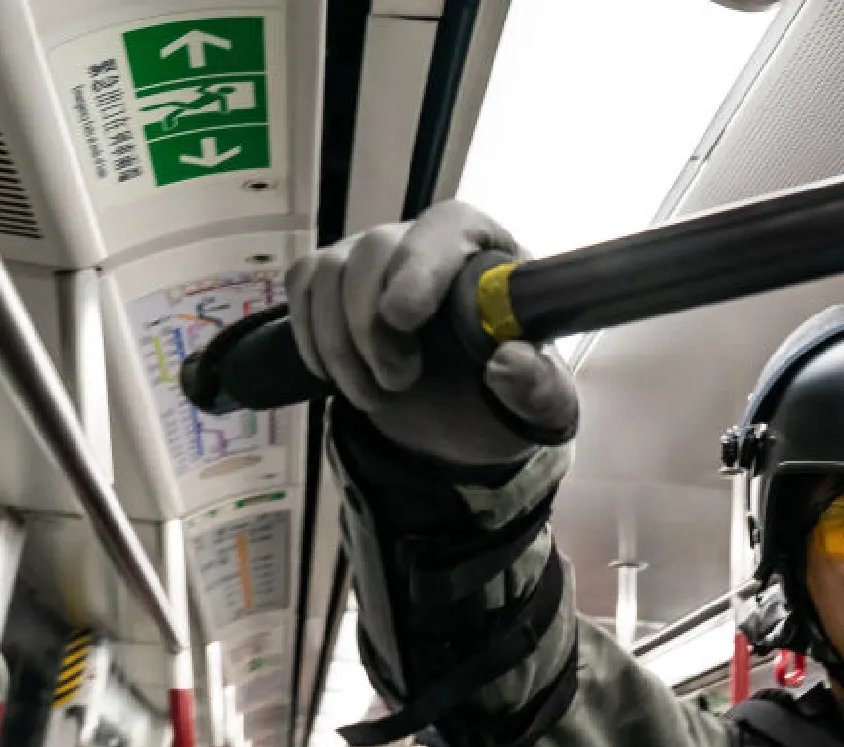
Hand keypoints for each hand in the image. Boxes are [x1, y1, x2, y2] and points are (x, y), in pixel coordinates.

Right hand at [285, 200, 578, 467]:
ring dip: (340, 343)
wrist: (463, 422)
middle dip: (372, 327)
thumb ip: (537, 388)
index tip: (402, 317)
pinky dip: (310, 336)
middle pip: (376, 249)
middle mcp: (428, 242)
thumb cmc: (505, 398)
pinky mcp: (336, 280)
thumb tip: (509, 362)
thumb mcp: (540, 406)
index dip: (420, 265)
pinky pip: (302, 283)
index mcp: (490, 254)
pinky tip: (336, 376)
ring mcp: (376, 257)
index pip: (449, 226)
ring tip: (376, 394)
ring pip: (331, 270)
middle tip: (397, 382)